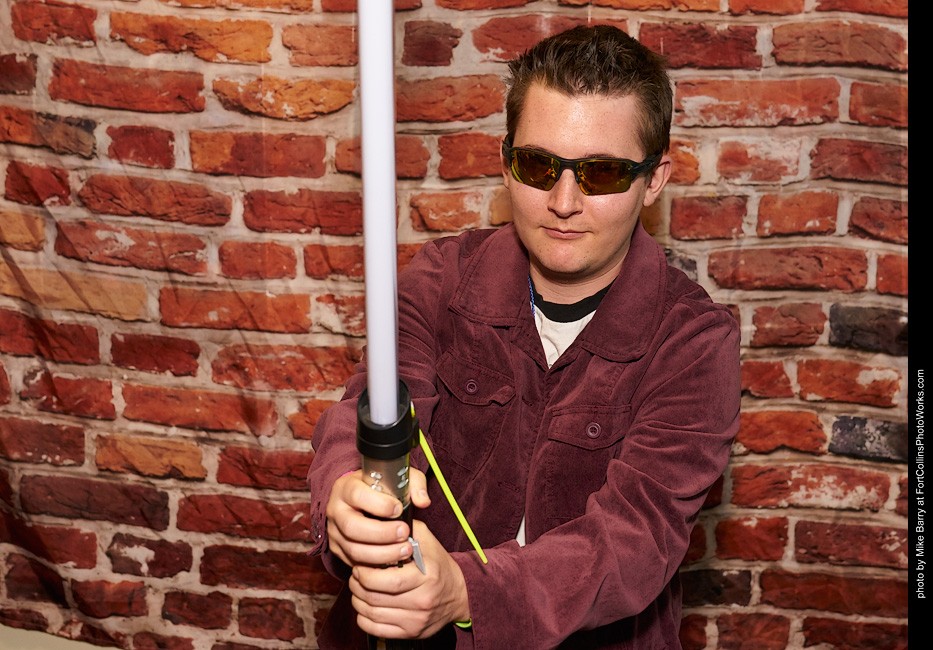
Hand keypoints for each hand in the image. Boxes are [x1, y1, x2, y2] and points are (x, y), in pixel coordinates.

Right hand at [325, 467, 430, 567]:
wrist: (362, 500)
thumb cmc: (380, 488)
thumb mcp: (398, 478)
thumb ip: (414, 484)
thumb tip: (423, 501)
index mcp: (346, 487)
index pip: (357, 495)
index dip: (379, 504)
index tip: (398, 509)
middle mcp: (336, 510)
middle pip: (352, 527)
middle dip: (382, 534)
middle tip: (404, 533)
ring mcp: (334, 531)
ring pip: (354, 549)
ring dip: (382, 553)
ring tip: (404, 550)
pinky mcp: (338, 549)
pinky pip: (355, 562)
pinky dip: (375, 564)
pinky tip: (393, 560)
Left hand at [349, 519, 470, 639]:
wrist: (459, 594)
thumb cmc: (438, 565)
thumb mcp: (427, 541)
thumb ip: (406, 528)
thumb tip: (381, 519)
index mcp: (426, 576)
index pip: (388, 580)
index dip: (366, 573)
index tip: (360, 565)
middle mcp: (423, 600)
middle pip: (376, 598)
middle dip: (358, 585)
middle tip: (356, 575)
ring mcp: (416, 620)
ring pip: (373, 614)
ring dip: (358, 600)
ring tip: (358, 588)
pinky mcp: (411, 633)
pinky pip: (376, 629)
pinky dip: (363, 618)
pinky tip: (365, 606)